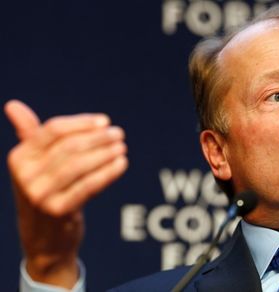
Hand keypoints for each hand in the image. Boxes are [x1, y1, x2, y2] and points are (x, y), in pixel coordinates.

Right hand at [5, 100, 127, 287]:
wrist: (43, 237)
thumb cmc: (43, 190)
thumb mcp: (33, 164)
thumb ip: (29, 134)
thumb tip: (12, 105)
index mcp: (19, 157)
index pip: (54, 130)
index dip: (82, 123)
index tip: (105, 121)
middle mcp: (25, 176)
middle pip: (70, 146)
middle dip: (99, 138)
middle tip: (118, 134)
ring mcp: (41, 195)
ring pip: (81, 165)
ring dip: (106, 153)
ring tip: (122, 147)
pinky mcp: (59, 211)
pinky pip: (89, 186)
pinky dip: (108, 173)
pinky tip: (121, 164)